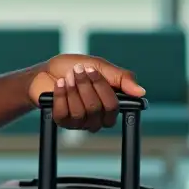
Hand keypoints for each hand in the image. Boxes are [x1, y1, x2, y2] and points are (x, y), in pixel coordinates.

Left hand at [27, 55, 145, 131]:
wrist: (46, 70)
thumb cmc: (74, 67)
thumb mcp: (100, 66)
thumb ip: (121, 78)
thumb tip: (141, 92)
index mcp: (110, 104)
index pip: (114, 106)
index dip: (102, 88)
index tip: (92, 69)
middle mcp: (97, 117)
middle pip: (97, 109)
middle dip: (85, 86)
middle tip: (78, 70)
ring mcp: (80, 122)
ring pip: (81, 112)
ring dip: (73, 89)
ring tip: (67, 76)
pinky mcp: (63, 122)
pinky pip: (64, 113)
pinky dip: (61, 95)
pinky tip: (59, 84)